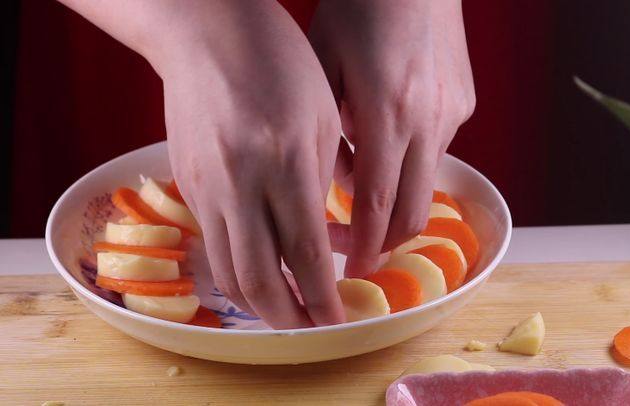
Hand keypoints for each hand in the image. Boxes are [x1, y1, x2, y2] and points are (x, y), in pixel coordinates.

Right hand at [156, 1, 344, 327]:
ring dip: (258, 302)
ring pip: (226, 270)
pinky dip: (238, 267)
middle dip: (288, 317)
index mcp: (284, 163)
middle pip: (257, 280)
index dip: (322, 298)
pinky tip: (261, 265)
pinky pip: (213, 242)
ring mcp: (205, 187)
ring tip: (287, 309)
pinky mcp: (187, 184)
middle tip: (311, 327)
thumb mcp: (322, 117)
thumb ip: (323, 183)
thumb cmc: (279, 63)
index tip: (339, 319)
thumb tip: (326, 239)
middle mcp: (239, 184)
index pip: (305, 255)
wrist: (206, 32)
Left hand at [309, 0, 475, 276]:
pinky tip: (388, 132)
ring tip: (362, 176)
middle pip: (413, 210)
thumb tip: (345, 182)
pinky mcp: (464, 102)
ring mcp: (452, 113)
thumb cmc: (358, 10)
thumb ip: (332, 134)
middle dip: (386, 240)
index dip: (366, 246)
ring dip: (396, 195)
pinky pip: (436, 148)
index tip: (353, 273)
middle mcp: (429, 121)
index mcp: (387, 112)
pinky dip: (410, 158)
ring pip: (425, 181)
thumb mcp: (325, 67)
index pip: (378, 204)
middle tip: (357, 248)